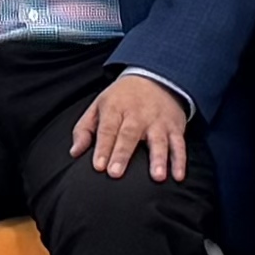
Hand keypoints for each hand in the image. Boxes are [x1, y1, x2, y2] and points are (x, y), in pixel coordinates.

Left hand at [75, 71, 191, 182]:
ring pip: (158, 140)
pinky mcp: (174, 127)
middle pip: (130, 135)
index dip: (103, 147)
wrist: (155, 78)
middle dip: (123, 154)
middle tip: (116, 174)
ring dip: (158, 159)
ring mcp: (158, 121)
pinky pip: (179, 144)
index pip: (108, 129)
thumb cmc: (122, 98)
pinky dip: (180, 160)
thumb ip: (84, 129)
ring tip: (157, 177)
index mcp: (116, 108)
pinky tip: (178, 176)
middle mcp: (138, 114)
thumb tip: (75, 152)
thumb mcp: (99, 106)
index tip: (98, 166)